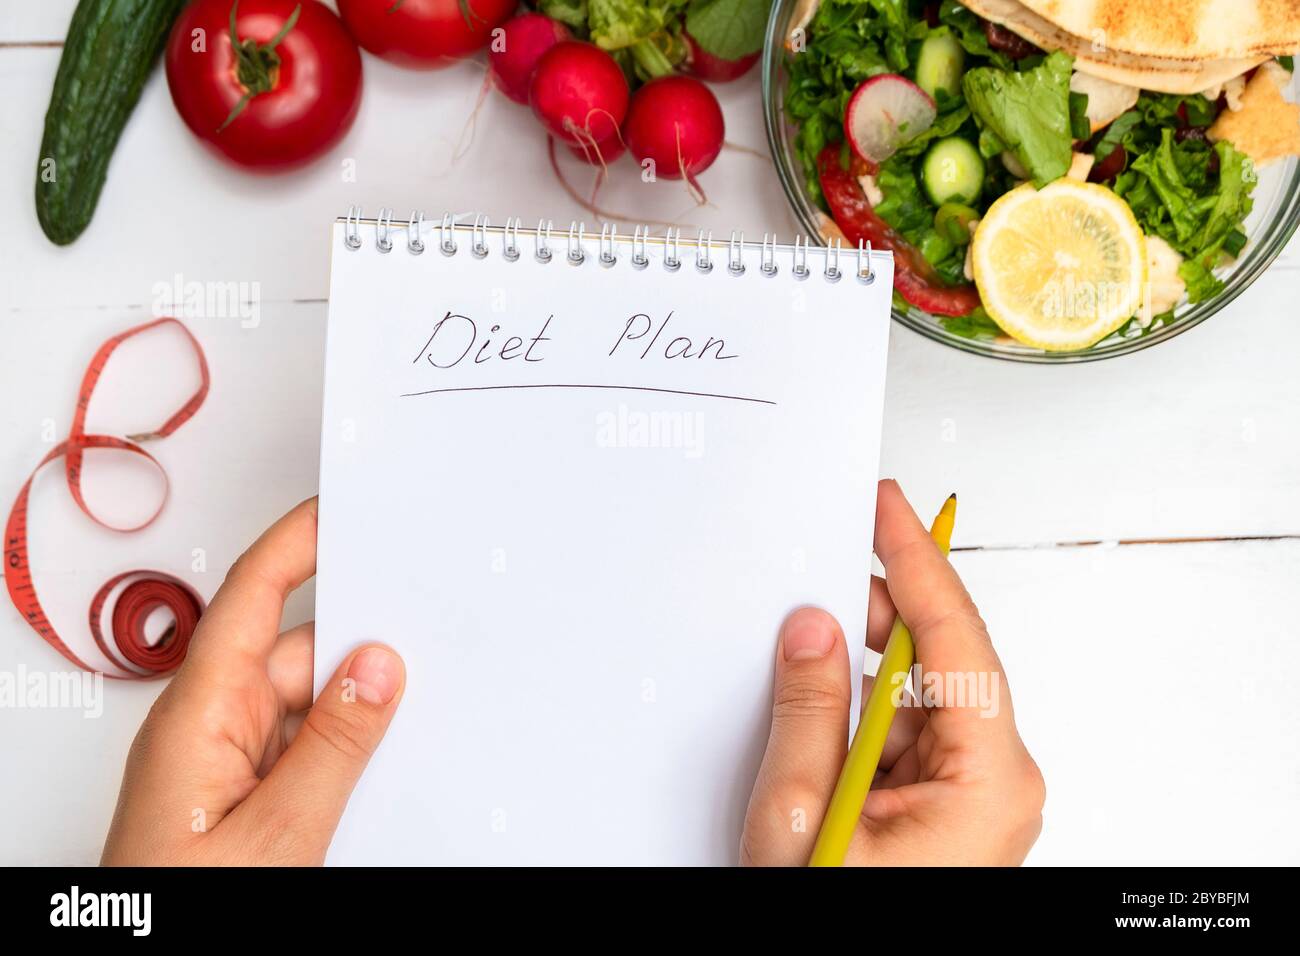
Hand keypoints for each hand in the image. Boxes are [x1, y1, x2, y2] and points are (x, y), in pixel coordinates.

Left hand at [101, 498, 404, 864]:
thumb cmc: (175, 905)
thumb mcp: (276, 834)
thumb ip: (334, 745)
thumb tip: (377, 668)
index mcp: (198, 714)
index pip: (250, 598)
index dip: (297, 544)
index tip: (346, 511)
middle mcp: (207, 725)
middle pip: (294, 653)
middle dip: (355, 649)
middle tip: (421, 639)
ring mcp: (225, 760)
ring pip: (306, 704)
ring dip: (354, 712)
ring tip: (407, 728)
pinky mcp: (241, 793)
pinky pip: (302, 746)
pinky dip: (343, 748)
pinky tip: (376, 767)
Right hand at [741, 479, 1044, 865]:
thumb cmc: (842, 916)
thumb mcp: (805, 815)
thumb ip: (809, 709)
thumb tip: (814, 629)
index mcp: (985, 778)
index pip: (956, 636)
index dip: (917, 559)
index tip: (891, 505)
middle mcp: (991, 779)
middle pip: (941, 658)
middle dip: (878, 610)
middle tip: (822, 567)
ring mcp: (966, 793)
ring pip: (915, 693)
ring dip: (860, 668)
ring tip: (802, 646)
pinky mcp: (938, 803)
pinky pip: (900, 728)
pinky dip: (857, 707)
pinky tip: (814, 697)